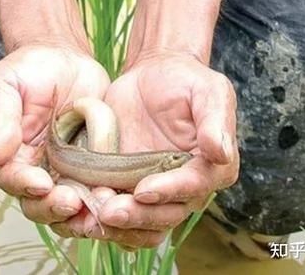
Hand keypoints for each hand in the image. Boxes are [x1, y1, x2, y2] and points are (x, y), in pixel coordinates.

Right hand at [0, 45, 109, 224]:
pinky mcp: (89, 172)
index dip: (24, 185)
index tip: (42, 183)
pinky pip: (93, 196)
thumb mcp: (4, 84)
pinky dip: (103, 204)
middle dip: (53, 208)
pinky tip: (116, 203)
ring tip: (96, 212)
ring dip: (79, 216)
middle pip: (36, 204)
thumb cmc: (29, 69)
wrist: (65, 59)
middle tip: (72, 202)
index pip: (10, 179)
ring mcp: (62, 174)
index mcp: (5, 155)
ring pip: (66, 209)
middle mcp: (32, 171)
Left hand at [50, 53, 238, 248]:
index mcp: (213, 167)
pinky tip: (82, 216)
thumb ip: (215, 120)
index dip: (170, 191)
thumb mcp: (208, 90)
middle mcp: (187, 188)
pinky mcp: (129, 190)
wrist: (152, 75)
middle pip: (167, 215)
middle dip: (138, 216)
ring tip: (92, 214)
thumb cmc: (184, 80)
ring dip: (119, 227)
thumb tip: (221, 152)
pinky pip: (121, 219)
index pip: (195, 187)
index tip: (143, 190)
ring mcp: (157, 193)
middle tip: (108, 209)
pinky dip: (104, 224)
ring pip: (143, 226)